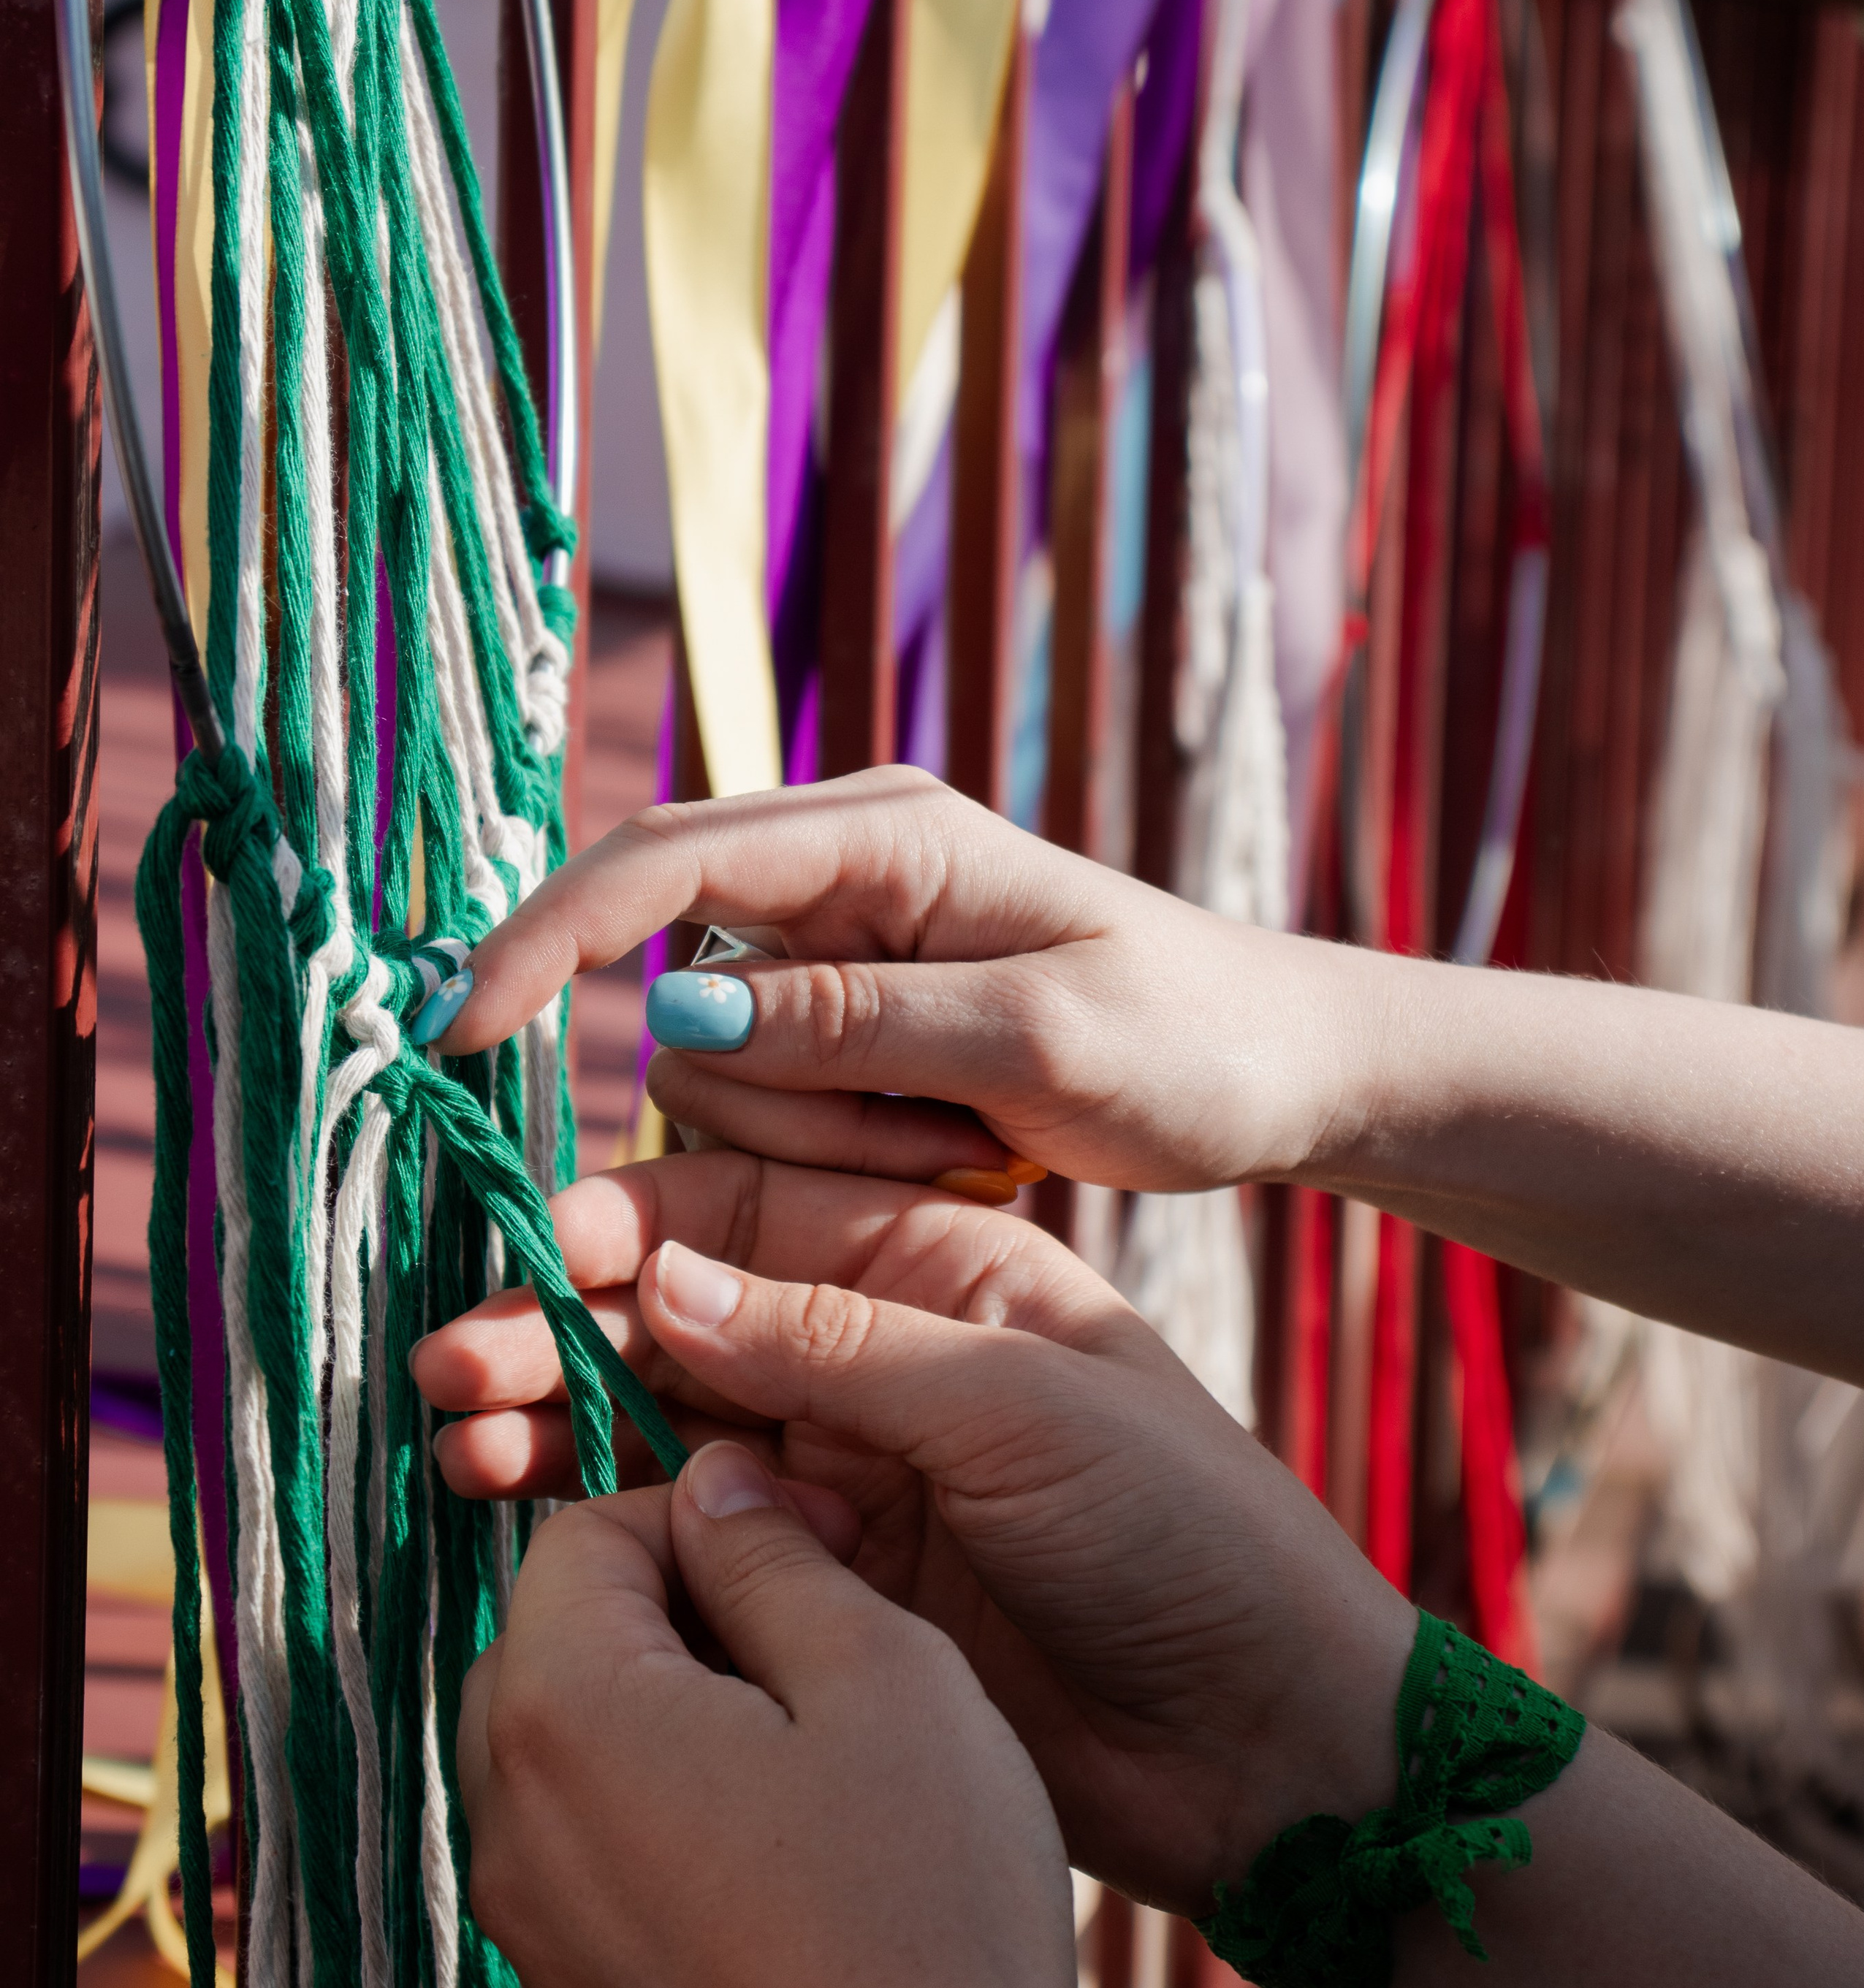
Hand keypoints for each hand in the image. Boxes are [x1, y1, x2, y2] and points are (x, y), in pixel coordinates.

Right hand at [417, 1148, 1415, 1916]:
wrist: (1262, 1736)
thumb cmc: (1181, 1530)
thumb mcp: (1019, 1406)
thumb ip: (834, 1345)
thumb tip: (663, 1283)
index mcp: (936, 1263)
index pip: (748, 1206)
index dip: (631, 1222)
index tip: (531, 1254)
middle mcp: (870, 1355)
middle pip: (681, 1313)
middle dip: (561, 1327)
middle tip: (455, 1366)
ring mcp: (840, 1474)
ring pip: (661, 1423)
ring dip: (555, 1420)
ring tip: (462, 1444)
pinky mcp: (822, 1589)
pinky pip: (684, 1535)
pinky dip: (595, 1520)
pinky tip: (517, 1515)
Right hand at [432, 766, 1377, 1194]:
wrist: (1280, 1069)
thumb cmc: (1187, 1040)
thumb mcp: (1032, 1040)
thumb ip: (852, 1025)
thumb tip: (670, 1024)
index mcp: (883, 834)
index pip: (655, 864)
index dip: (540, 944)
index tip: (458, 1041)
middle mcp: (844, 871)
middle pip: (680, 983)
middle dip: (772, 1097)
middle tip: (942, 1142)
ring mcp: (845, 948)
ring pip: (724, 1069)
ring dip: (829, 1140)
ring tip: (977, 1144)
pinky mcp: (855, 1021)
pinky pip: (777, 1106)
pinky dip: (850, 1153)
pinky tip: (967, 1151)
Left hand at [458, 1460, 1165, 1987]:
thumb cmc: (922, 1909)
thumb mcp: (879, 1669)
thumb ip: (771, 1553)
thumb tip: (712, 1482)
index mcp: (561, 1713)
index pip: (581, 1534)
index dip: (704, 1513)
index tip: (816, 1546)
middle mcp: (509, 1824)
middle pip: (558, 1640)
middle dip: (675, 1609)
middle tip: (815, 1639)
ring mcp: (535, 1936)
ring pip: (571, 1751)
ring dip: (671, 1713)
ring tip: (815, 1748)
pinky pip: (591, 1861)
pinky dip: (667, 1820)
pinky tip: (793, 1857)